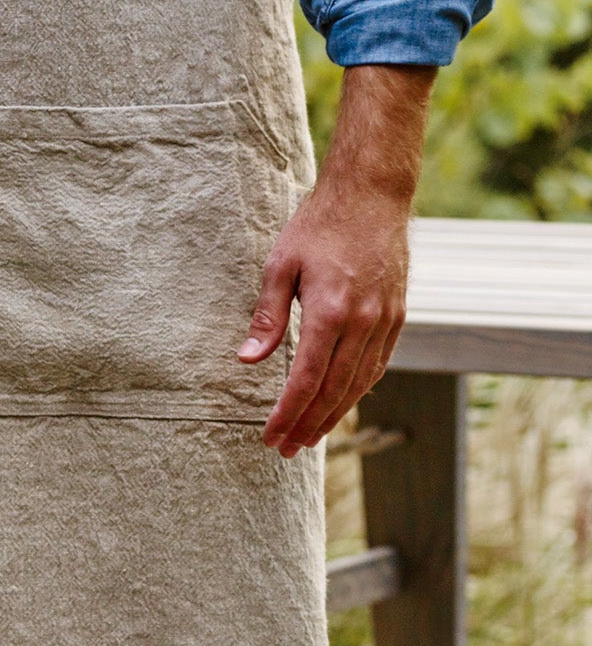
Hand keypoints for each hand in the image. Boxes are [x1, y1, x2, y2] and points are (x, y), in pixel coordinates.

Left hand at [237, 64, 435, 457]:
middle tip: (286, 450)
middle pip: (334, 391)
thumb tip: (247, 360)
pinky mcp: (398, 315)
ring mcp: (386, 321)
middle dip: (308, 425)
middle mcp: (363, 322)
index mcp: (330, 311)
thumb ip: (266, 316)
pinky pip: (377, 365)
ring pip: (360, 384)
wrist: (372, 196)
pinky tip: (340, 402)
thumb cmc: (318, 225)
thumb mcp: (281, 265)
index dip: (287, 414)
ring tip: (310, 436)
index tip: (270, 437)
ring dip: (334, 415)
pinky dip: (357, 391)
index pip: (306, 379)